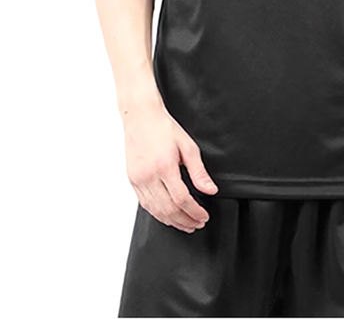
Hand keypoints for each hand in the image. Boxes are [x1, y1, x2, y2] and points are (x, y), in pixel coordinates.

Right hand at [123, 95, 217, 231]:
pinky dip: (158, 214)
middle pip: (168, 209)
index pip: (181, 199)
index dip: (194, 211)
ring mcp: (138, 179)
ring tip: (186, 224)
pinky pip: (145, 204)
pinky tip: (168, 216)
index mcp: (164, 167)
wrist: (141, 117)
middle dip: (185, 220)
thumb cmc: (164, 128)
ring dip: (172, 221)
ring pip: (155, 210)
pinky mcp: (132, 180)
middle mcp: (149, 176)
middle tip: (197, 224)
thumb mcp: (188, 146)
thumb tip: (210, 190)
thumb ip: (199, 171)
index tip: (204, 216)